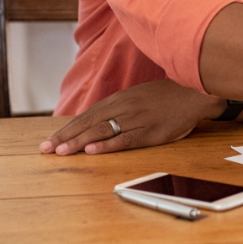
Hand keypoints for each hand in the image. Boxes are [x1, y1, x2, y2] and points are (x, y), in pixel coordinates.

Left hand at [40, 79, 224, 155]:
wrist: (196, 92)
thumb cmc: (168, 95)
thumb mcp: (140, 95)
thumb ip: (119, 106)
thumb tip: (96, 120)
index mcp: (121, 98)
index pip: (87, 115)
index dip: (67, 128)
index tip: (50, 139)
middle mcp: (126, 107)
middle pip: (90, 122)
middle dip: (66, 136)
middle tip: (46, 149)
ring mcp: (138, 119)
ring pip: (103, 131)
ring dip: (79, 142)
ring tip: (62, 152)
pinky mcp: (152, 131)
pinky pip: (126, 139)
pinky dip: (107, 145)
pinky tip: (92, 150)